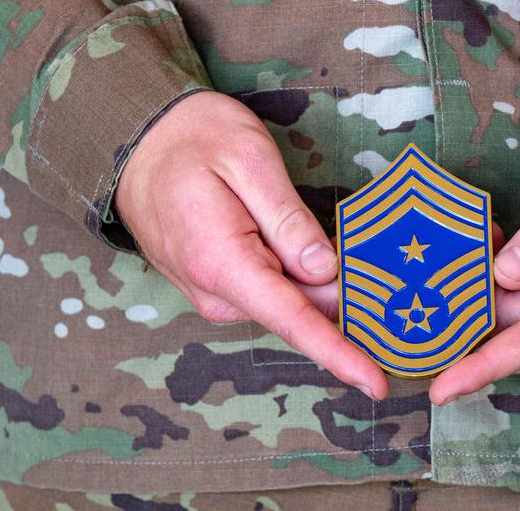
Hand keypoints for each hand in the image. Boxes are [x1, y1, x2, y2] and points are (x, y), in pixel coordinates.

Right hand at [115, 91, 387, 399]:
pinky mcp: (217, 285)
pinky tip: (309, 249)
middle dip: (345, 298)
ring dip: (320, 283)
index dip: (340, 353)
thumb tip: (324, 270)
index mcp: (223, 263)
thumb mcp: (250, 160)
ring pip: (287, 301)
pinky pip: (269, 291)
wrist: (137, 140)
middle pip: (300, 310)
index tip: (376, 382)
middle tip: (382, 261)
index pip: (293, 321)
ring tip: (341, 242)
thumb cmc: (193, 138)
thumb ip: (288, 220)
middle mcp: (215, 292)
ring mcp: (213, 293)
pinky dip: (297, 278)